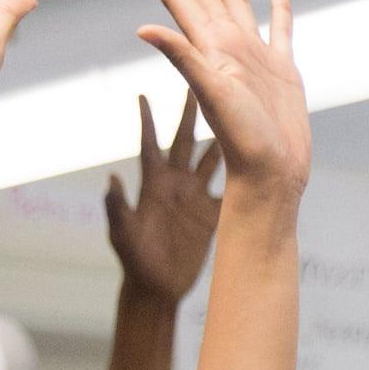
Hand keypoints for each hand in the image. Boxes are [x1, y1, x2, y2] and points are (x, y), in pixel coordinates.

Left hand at [105, 95, 221, 304]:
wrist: (158, 286)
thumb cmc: (135, 261)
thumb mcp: (123, 234)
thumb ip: (117, 208)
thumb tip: (111, 179)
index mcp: (152, 184)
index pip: (149, 144)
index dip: (146, 120)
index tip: (143, 93)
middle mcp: (175, 183)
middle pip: (184, 141)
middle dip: (191, 112)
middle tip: (199, 83)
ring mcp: (195, 196)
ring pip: (211, 158)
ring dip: (221, 136)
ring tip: (235, 110)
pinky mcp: (213, 213)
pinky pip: (230, 190)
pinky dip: (242, 175)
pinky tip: (256, 157)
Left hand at [125, 0, 305, 194]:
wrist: (273, 175)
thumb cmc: (243, 141)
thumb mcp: (211, 96)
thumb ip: (183, 58)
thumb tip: (144, 26)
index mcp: (208, 44)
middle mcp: (227, 43)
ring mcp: (254, 55)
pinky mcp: (282, 70)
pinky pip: (280, 29)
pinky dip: (279, 8)